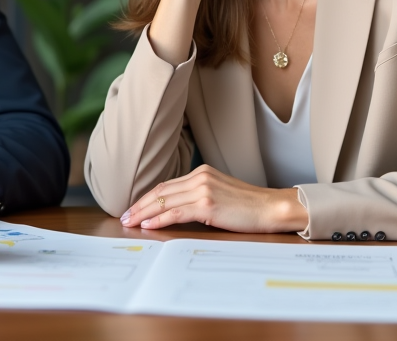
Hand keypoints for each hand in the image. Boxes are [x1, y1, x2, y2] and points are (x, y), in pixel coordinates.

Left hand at [120, 165, 308, 233]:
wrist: (272, 208)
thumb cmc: (250, 206)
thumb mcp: (221, 194)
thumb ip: (199, 196)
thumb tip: (177, 209)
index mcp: (201, 173)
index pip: (166, 185)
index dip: (147, 197)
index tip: (134, 207)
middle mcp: (199, 177)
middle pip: (161, 191)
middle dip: (139, 205)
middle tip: (124, 216)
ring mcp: (203, 190)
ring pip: (164, 201)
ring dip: (144, 213)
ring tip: (130, 222)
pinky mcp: (207, 205)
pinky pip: (176, 212)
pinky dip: (159, 219)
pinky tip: (148, 225)